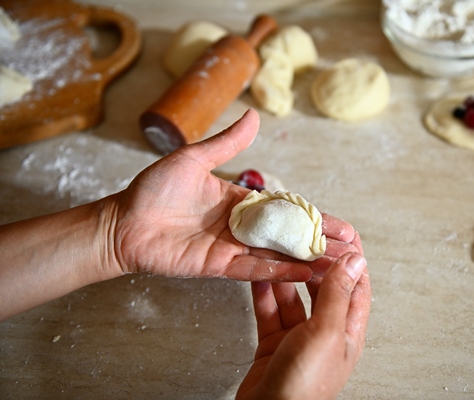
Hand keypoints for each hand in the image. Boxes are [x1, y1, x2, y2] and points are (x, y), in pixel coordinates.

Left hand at [108, 109, 357, 280]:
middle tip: (351, 250)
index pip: (286, 209)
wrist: (123, 222)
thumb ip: (226, 142)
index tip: (341, 225)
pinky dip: (279, 272)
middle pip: (288, 235)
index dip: (313, 217)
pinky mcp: (218, 266)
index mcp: (239, 201)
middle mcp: (241, 226)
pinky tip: (304, 274)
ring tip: (338, 267)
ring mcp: (231, 248)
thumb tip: (255, 116)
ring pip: (277, 255)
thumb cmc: (153, 189)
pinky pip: (254, 270)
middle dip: (319, 243)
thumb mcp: (194, 158)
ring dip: (307, 261)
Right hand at [237, 234, 370, 399]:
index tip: (341, 235)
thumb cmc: (304, 385)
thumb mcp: (326, 332)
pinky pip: (271, 312)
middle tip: (302, 239)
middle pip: (323, 289)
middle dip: (314, 263)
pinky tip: (258, 277)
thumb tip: (355, 260)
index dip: (350, 259)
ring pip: (293, 298)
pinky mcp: (274, 345)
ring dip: (285, 276)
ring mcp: (299, 339)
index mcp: (348, 331)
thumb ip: (338, 294)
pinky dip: (264, 295)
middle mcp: (326, 333)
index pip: (355, 286)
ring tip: (277, 252)